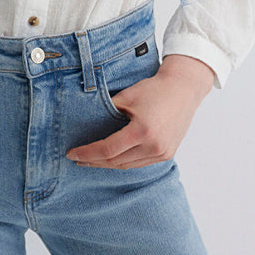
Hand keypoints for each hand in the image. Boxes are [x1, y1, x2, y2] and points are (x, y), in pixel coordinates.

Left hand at [65, 55, 214, 168]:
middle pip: (116, 162)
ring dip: (108, 164)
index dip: (87, 153)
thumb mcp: (126, 96)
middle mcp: (154, 146)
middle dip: (94, 161)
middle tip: (77, 159)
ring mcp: (162, 153)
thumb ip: (106, 111)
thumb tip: (83, 123)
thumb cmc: (154, 89)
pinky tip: (112, 158)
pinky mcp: (167, 154)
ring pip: (128, 165)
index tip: (72, 154)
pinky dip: (123, 162)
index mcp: (143, 131)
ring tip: (91, 160)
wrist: (183, 89)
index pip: (108, 150)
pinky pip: (139, 163)